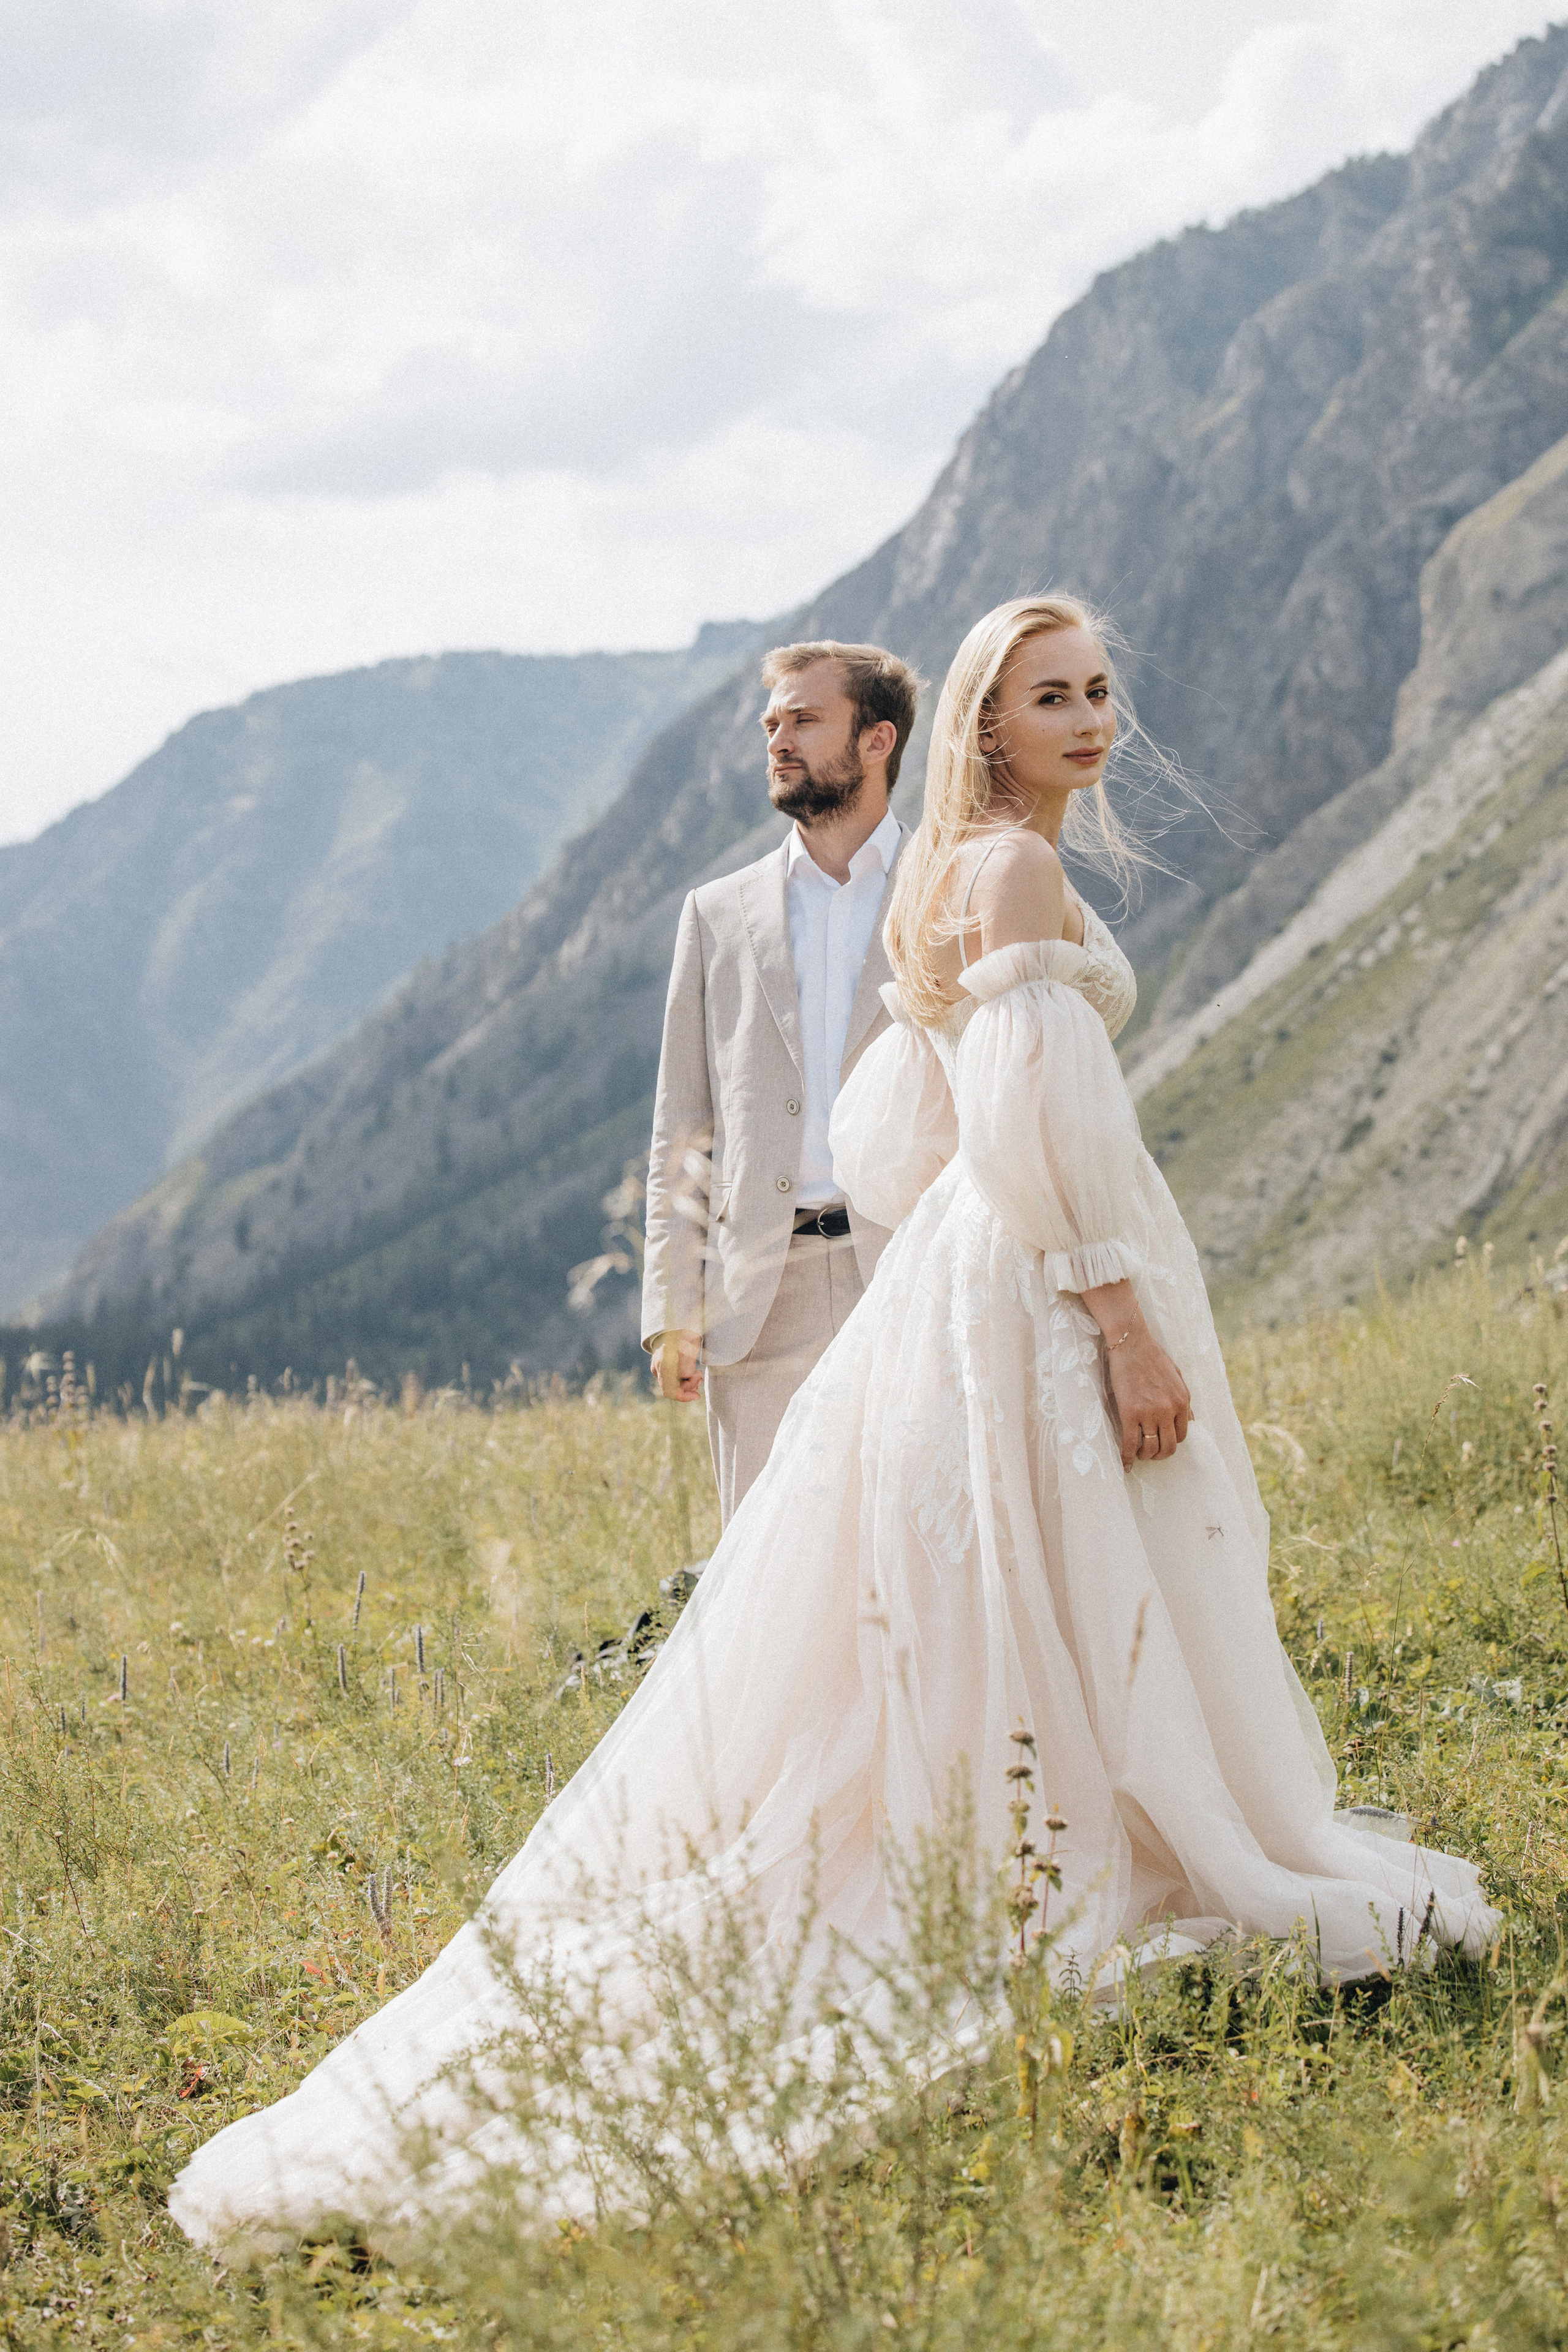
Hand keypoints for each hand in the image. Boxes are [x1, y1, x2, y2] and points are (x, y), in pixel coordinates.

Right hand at [650, 1332, 702, 1402]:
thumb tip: (687, 1377)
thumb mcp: (691, 1344)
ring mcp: (656, 1367)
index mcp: (664, 1362)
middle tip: (699, 1376)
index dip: (684, 1397)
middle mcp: (657, 1367)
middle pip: (672, 1390)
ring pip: (672, 1385)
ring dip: (687, 1383)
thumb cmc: (684, 1330)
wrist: (673, 1320)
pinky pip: (670, 1379)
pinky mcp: (659, 1366)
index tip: (698, 1395)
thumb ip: (687, 1364)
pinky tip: (691, 1372)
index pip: (671, 1391)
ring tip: (698, 1374)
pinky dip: (682, 1379)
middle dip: (688, 1387)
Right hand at [1105, 1329, 1189, 1468]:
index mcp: (1182, 1401)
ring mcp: (1149, 1412)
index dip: (1170, 1443)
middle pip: (1169, 1446)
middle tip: (1150, 1455)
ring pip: (1150, 1448)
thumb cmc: (1152, 1356)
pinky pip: (1130, 1442)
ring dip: (1144, 1456)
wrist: (1131, 1342)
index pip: (1182, 1435)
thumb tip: (1191, 1421)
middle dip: (1160, 1455)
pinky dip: (1127, 1456)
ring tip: (1138, 1455)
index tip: (1161, 1444)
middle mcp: (1169, 1409)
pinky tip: (1125, 1463)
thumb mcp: (1177, 1377)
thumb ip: (1184, 1400)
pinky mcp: (1129, 1412)